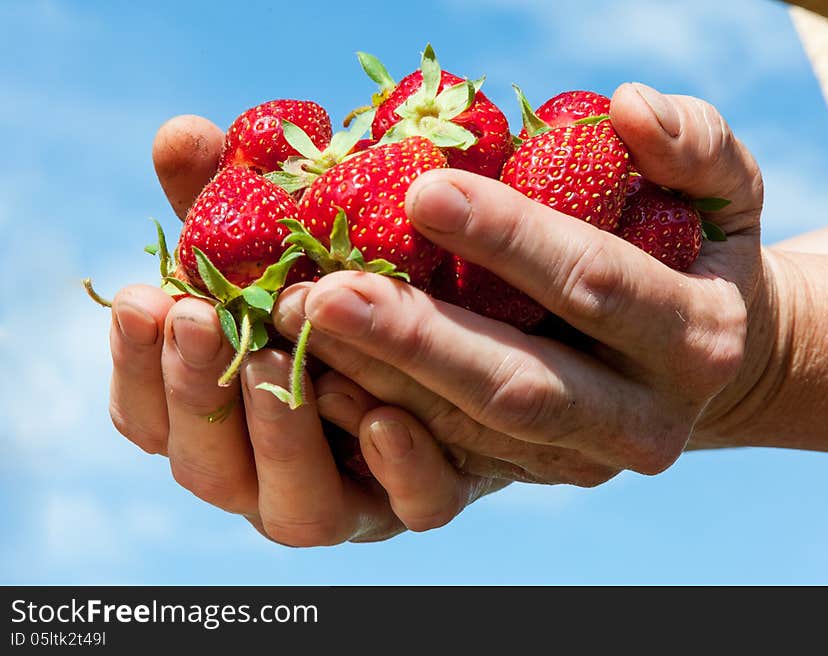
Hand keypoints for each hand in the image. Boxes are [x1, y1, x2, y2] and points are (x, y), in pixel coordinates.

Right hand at [106, 116, 501, 545]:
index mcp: (227, 419)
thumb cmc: (347, 285)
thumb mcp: (288, 243)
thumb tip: (183, 134)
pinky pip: (413, 507)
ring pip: (296, 513)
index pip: (151, 420)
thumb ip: (232, 201)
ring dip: (277, 435)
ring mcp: (354, 498)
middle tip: (201, 319)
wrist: (470, 323)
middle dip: (196, 395)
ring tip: (274, 360)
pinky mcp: (428, 495)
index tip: (144, 299)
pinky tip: (387, 415)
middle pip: (209, 473)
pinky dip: (397, 468)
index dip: (137, 369)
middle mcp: (276, 472)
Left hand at [269, 83, 767, 483]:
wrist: (716, 361)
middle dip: (417, 340)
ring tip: (296, 325)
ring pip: (475, 430)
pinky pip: (455, 458)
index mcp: (696, 337)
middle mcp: (644, 421)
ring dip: (381, 381)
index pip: (593, 282)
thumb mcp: (726, 189)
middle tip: (323, 291)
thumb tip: (630, 105)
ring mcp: (584, 462)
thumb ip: (695, 142)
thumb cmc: (705, 254)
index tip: (420, 189)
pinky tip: (322, 375)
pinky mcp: (539, 475)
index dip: (509, 239)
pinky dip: (384, 419)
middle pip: (519, 384)